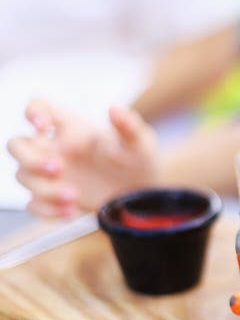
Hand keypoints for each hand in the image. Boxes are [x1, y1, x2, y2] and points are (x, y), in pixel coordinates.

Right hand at [7, 100, 157, 216]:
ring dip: (43, 189)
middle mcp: (56, 147)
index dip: (33, 111)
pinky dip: (47, 210)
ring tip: (74, 197)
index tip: (44, 126)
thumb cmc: (139, 159)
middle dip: (30, 159)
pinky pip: (33, 204)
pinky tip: (71, 213)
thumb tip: (115, 109)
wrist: (143, 192)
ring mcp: (51, 174)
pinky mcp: (54, 197)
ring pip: (22, 176)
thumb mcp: (140, 142)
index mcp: (72, 128)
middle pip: (17, 145)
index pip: (39, 106)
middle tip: (60, 170)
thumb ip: (129, 126)